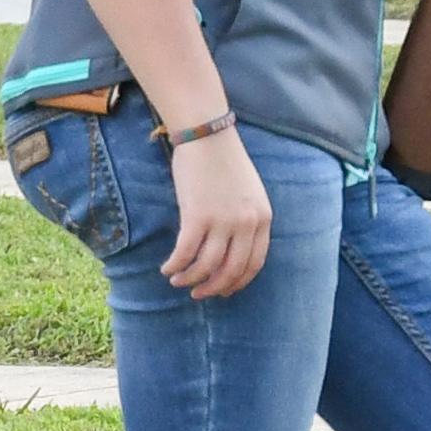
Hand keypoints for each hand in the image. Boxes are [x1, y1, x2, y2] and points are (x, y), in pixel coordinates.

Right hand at [159, 128, 275, 299]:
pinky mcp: (197, 216)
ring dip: (190, 279)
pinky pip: (185, 253)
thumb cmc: (225, 163)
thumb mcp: (249, 194)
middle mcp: (247, 223)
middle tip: (198, 294)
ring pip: (207, 266)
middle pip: (232, 270)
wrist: (207, 136)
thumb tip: (230, 250)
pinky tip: (167, 268)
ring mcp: (223, 220)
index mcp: (263, 218)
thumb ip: (246, 220)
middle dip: (213, 288)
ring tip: (178, 281)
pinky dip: (175, 265)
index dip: (237, 282)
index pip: (254, 263)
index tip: (224, 291)